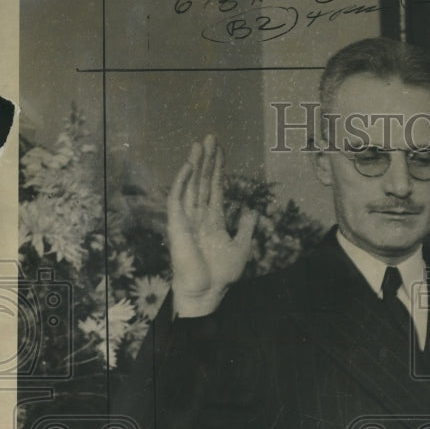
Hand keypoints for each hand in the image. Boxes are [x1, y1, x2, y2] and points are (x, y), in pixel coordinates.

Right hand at [166, 135, 257, 317]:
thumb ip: (246, 228)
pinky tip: (189, 167)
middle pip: (203, 181)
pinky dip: (182, 182)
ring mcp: (187, 219)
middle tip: (211, 136)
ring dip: (195, 164)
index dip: (218, 169)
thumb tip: (252, 211)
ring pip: (191, 185)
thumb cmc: (221, 275)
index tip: (221, 150)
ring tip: (200, 144)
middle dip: (207, 159)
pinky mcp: (177, 225)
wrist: (207, 292)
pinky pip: (178, 199)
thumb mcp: (241, 248)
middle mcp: (198, 215)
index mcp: (213, 219)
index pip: (215, 188)